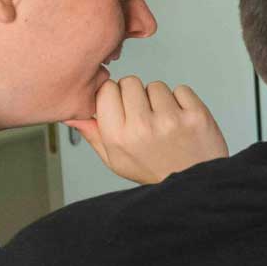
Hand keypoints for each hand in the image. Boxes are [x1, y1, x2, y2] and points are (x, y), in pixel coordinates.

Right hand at [63, 76, 227, 184]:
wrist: (194, 184)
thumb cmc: (154, 171)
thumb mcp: (117, 160)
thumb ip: (94, 135)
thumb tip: (71, 114)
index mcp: (118, 136)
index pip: (105, 89)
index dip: (113, 95)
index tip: (121, 106)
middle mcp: (142, 126)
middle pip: (129, 82)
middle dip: (136, 95)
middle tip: (145, 117)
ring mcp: (170, 119)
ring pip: (156, 85)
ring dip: (160, 99)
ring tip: (164, 123)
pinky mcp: (195, 115)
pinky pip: (181, 89)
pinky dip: (182, 101)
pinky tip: (181, 120)